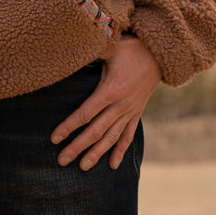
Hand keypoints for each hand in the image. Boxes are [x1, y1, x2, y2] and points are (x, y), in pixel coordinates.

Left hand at [50, 35, 161, 170]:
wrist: (160, 55)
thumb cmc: (131, 48)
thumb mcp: (110, 47)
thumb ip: (91, 52)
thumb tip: (70, 51)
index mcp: (111, 90)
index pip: (85, 113)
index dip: (69, 126)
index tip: (55, 138)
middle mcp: (121, 105)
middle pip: (96, 131)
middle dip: (78, 146)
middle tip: (62, 160)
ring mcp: (130, 111)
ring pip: (111, 137)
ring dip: (97, 153)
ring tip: (83, 167)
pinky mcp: (137, 113)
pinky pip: (128, 135)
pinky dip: (120, 150)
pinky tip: (112, 165)